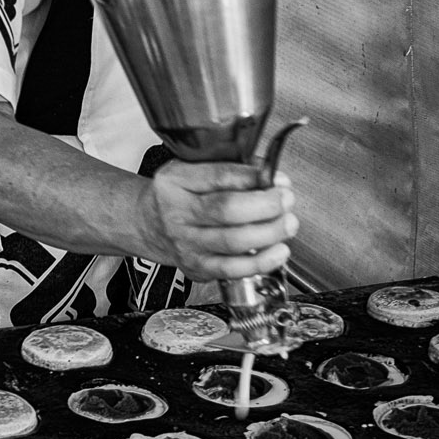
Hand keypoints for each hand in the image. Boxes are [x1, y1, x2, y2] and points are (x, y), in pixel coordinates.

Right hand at [142, 161, 295, 280]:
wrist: (150, 224)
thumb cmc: (178, 194)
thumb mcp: (194, 170)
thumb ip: (230, 169)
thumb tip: (272, 178)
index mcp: (177, 181)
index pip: (218, 176)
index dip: (253, 178)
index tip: (277, 178)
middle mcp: (178, 213)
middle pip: (226, 210)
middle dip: (265, 206)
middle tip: (286, 201)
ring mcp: (186, 244)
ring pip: (233, 242)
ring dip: (269, 233)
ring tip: (288, 224)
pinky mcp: (197, 267)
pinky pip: (233, 269)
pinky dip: (261, 262)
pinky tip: (278, 251)